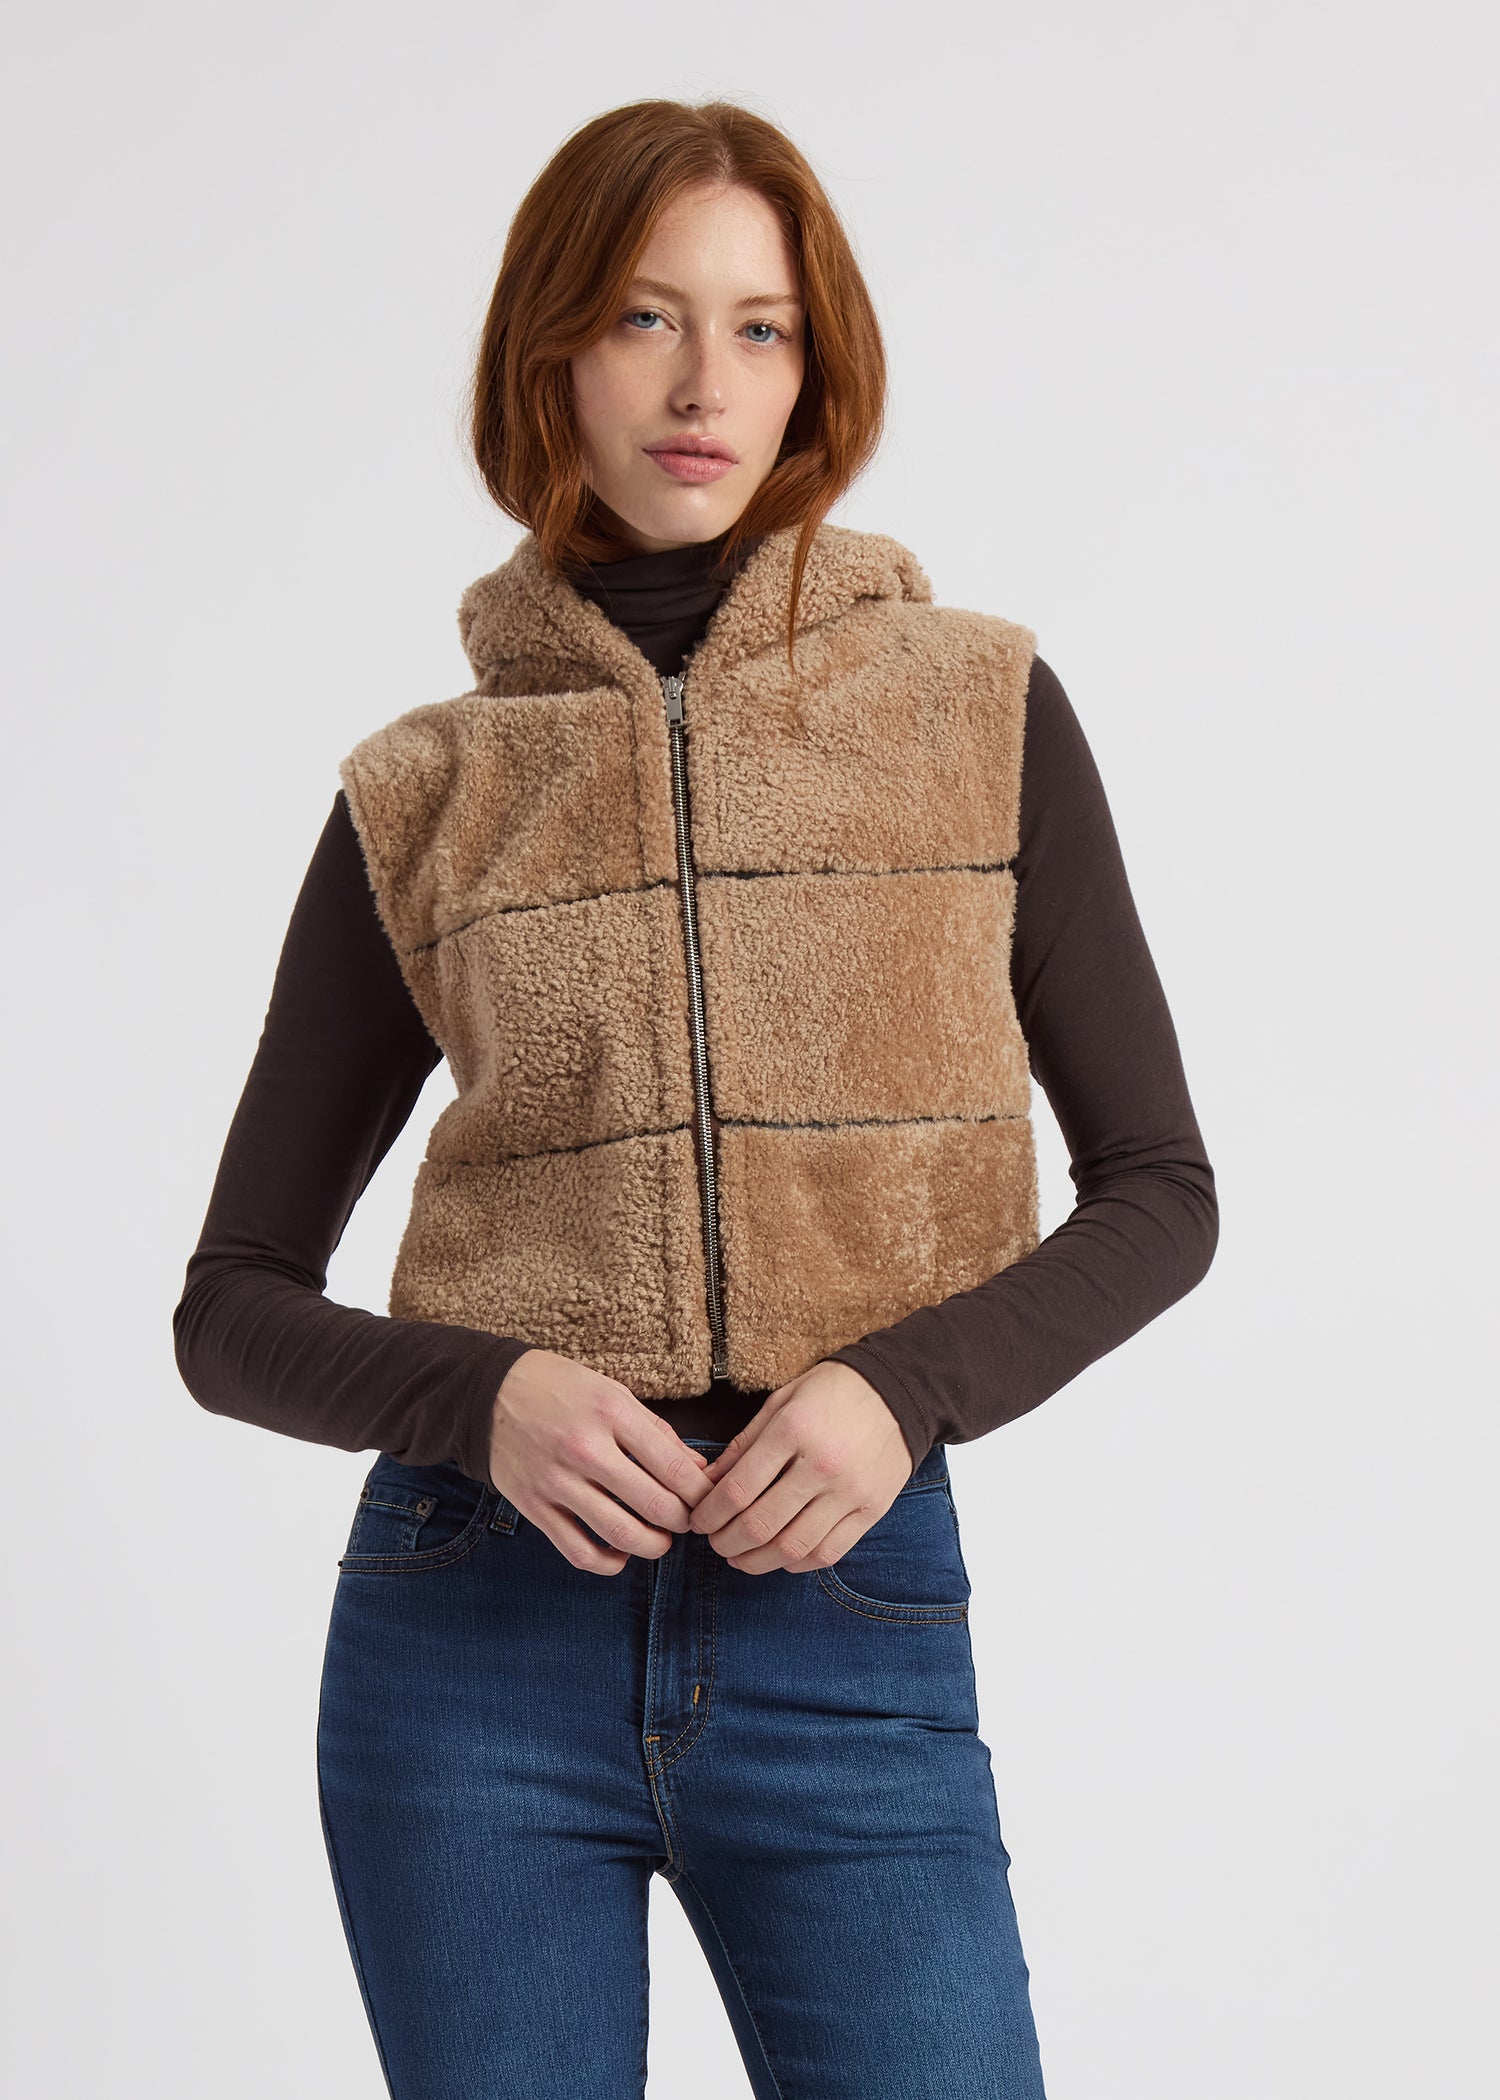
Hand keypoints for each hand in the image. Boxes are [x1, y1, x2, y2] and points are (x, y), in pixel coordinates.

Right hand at [487, 1350, 713, 1575]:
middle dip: (682, 1521)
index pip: (672, 1466)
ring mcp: (556, 1481)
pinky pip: (577, 1550)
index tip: (707, 1499)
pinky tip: (620, 1554)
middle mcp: (584, 1449)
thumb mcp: (612, 1392)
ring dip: (652, 1546)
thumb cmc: (559, 1388)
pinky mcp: (533, 1506)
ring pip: (619, 1533)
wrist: (487, 1393)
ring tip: (660, 1540)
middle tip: (688, 1520)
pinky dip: (607, 1563)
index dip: (699, 1492)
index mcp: (610, 1413)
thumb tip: (696, 1470)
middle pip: (654, 1504)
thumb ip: (656, 1432)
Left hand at [687, 1361, 914, 1573]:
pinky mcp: (871, 1510)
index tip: (699, 1521)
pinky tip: (781, 1556)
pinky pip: (828, 1553)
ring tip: (741, 1558)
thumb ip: (745, 1444)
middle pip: (760, 1524)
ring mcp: (849, 1492)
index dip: (709, 1514)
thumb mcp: (782, 1401)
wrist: (900, 1390)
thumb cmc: (832, 1391)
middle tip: (715, 1543)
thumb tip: (710, 1481)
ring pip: (793, 1547)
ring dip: (757, 1561)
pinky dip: (797, 1562)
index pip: (738, 1489)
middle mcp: (821, 1466)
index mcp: (793, 1431)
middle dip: (726, 1542)